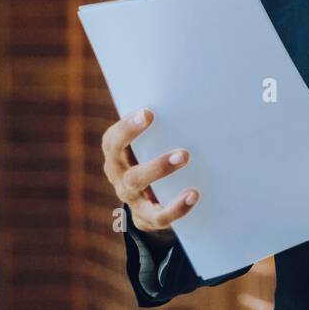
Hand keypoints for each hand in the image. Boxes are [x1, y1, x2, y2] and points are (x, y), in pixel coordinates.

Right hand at [101, 107, 197, 245]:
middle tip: (184, 153)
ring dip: (162, 175)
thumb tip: (194, 93)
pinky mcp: (145, 217)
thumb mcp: (149, 140)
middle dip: (155, 162)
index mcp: (116, 153)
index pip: (114, 141)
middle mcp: (119, 175)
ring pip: (140, 189)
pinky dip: (176, 207)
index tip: (149, 113)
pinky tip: (193, 195)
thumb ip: (162, 124)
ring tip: (187, 164)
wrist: (146, 197)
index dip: (128, 127)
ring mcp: (131, 198)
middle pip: (129, 171)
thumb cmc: (151, 154)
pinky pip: (159, 216)